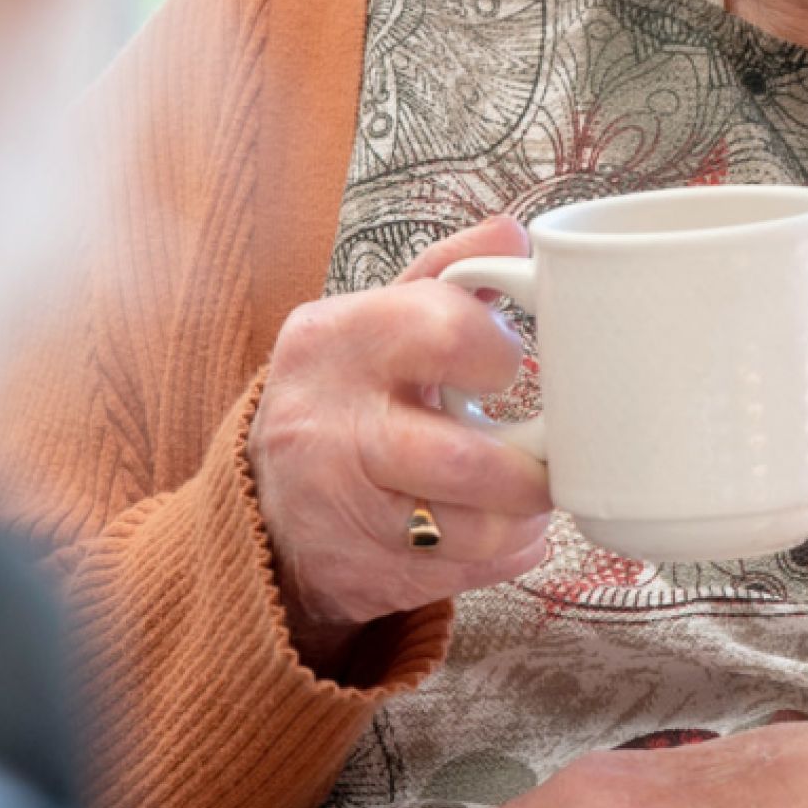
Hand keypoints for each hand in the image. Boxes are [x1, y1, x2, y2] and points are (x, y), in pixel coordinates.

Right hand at [247, 212, 554, 665]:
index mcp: (333, 340)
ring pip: (472, 529)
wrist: (266, 505)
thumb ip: (446, 273)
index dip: (499, 350)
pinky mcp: (363, 573)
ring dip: (525, 515)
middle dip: (529, 463)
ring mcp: (342, 510)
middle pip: (463, 459)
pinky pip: (468, 572)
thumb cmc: (346, 395)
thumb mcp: (375, 320)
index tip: (508, 366)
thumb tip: (515, 235)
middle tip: (541, 449)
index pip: (443, 329)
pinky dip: (505, 552)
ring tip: (527, 490)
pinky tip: (498, 526)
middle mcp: (328, 427)